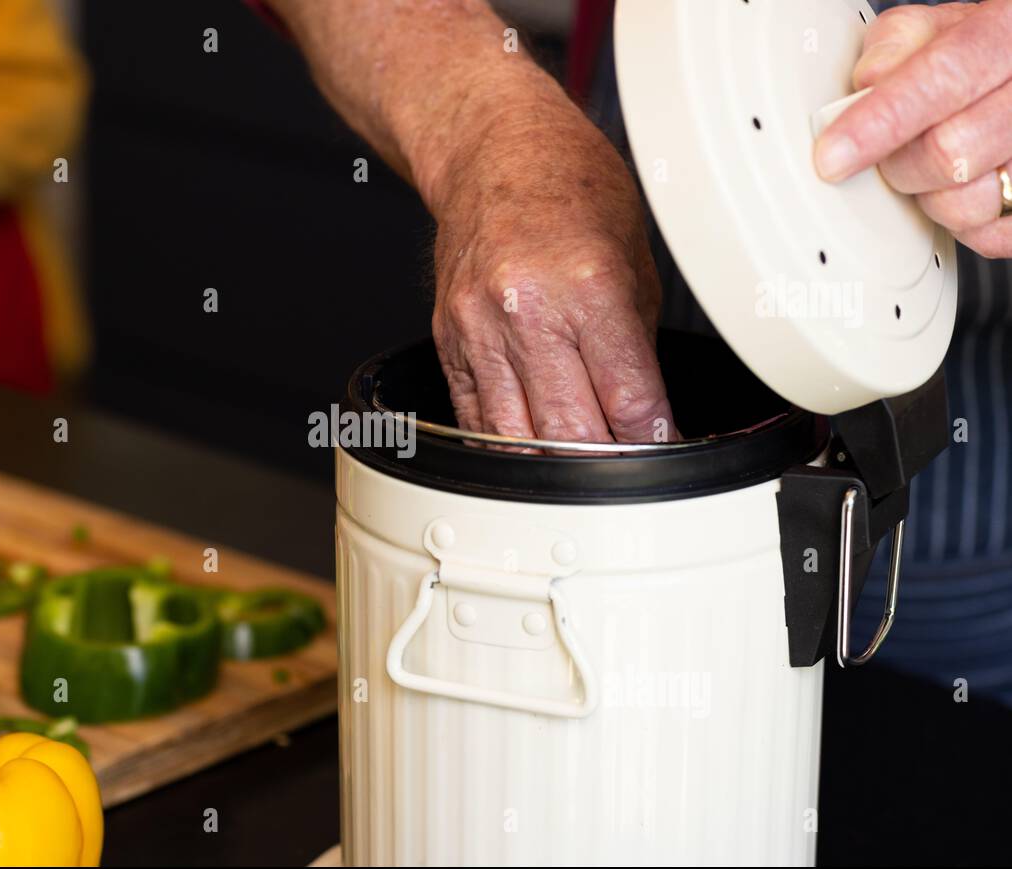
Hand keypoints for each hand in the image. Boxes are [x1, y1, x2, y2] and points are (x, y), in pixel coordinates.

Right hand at [426, 89, 675, 443]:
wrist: (492, 151)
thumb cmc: (569, 188)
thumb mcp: (633, 258)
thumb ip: (635, 343)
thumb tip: (644, 414)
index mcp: (588, 286)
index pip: (630, 400)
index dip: (653, 440)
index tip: (665, 454)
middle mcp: (527, 310)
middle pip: (571, 431)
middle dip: (606, 464)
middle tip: (628, 472)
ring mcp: (478, 329)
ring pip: (517, 437)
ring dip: (554, 465)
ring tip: (581, 473)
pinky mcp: (448, 340)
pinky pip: (475, 417)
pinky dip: (508, 443)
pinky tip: (532, 448)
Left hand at [814, 1, 1011, 257]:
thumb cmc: (970, 60)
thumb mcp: (935, 31)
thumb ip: (897, 45)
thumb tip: (868, 80)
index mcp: (1004, 35)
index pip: (943, 78)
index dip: (881, 122)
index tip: (833, 157)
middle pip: (951, 151)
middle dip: (902, 165)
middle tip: (895, 157)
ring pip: (971, 202)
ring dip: (934, 198)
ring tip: (936, 172)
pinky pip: (991, 236)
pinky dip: (963, 224)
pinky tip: (964, 191)